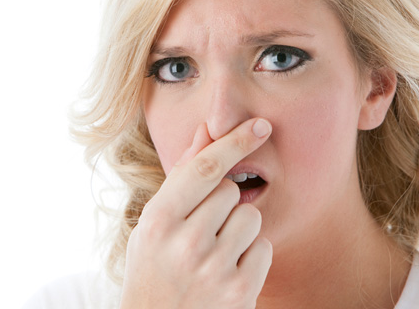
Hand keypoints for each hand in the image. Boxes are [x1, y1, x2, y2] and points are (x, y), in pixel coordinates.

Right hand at [119, 118, 272, 308]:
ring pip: (251, 217)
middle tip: (202, 229)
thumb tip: (205, 131)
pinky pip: (264, 247)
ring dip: (239, 227)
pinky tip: (228, 269)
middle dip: (223, 202)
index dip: (234, 143)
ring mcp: (214, 270)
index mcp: (158, 221)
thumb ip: (181, 177)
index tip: (259, 126)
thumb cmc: (154, 266)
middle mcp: (185, 244)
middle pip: (230, 191)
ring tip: (214, 250)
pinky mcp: (239, 292)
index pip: (203, 169)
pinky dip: (251, 254)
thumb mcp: (154, 223)